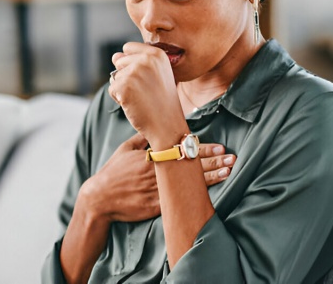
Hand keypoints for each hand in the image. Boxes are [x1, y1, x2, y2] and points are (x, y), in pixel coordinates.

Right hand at [79, 134, 235, 223]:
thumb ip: (142, 138)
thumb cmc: (112, 172)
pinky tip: (210, 194)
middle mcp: (158, 171)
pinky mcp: (157, 206)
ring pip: (189, 182)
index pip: (182, 150)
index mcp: (152, 156)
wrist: (100, 199)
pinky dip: (196, 197)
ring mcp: (159, 190)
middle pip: (190, 164)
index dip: (203, 148)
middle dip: (213, 160)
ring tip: (229, 170)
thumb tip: (154, 126)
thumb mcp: (124, 149)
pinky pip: (180, 202)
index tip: (219, 145)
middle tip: (231, 157)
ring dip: (211, 176)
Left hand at [108, 42, 186, 147]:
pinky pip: (112, 89)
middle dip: (126, 77)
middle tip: (144, 91)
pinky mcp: (124, 87)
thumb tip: (115, 56)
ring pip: (114, 76)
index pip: (128, 48)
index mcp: (156, 53)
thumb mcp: (156, 75)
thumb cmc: (162, 101)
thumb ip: (136, 61)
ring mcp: (134, 72)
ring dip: (123, 89)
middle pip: (119, 61)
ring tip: (141, 98)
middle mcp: (146, 59)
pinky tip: (135, 104)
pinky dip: (119, 99)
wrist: (167, 125)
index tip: (146, 78)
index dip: (131, 64)